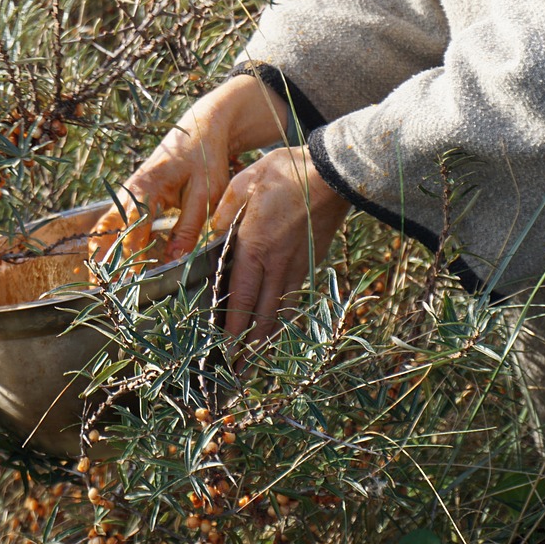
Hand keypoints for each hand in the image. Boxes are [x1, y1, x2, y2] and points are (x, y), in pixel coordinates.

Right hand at [87, 76, 289, 273]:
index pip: (131, 233)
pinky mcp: (131, 194)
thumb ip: (188, 228)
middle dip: (102, 259)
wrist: (201, 127)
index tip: (128, 286)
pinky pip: (113, 220)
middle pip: (107, 230)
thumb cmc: (205, 158)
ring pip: (105, 225)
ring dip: (101, 251)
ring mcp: (127, 191)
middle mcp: (129, 190)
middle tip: (100, 290)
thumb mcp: (205, 195)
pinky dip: (107, 240)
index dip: (129, 261)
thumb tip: (173, 261)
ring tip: (97, 281)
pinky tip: (106, 261)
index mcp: (145, 189)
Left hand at [209, 145, 349, 344]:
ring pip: (280, 310)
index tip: (223, 352)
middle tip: (237, 372)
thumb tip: (209, 237)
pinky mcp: (312, 261)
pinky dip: (283, 316)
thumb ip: (224, 213)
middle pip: (262, 314)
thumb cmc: (287, 173)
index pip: (240, 297)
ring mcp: (299, 265)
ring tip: (254, 360)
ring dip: (267, 337)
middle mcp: (278, 263)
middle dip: (249, 347)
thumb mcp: (244, 184)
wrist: (335, 171)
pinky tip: (277, 326)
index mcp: (256, 246)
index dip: (232, 329)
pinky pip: (294, 296)